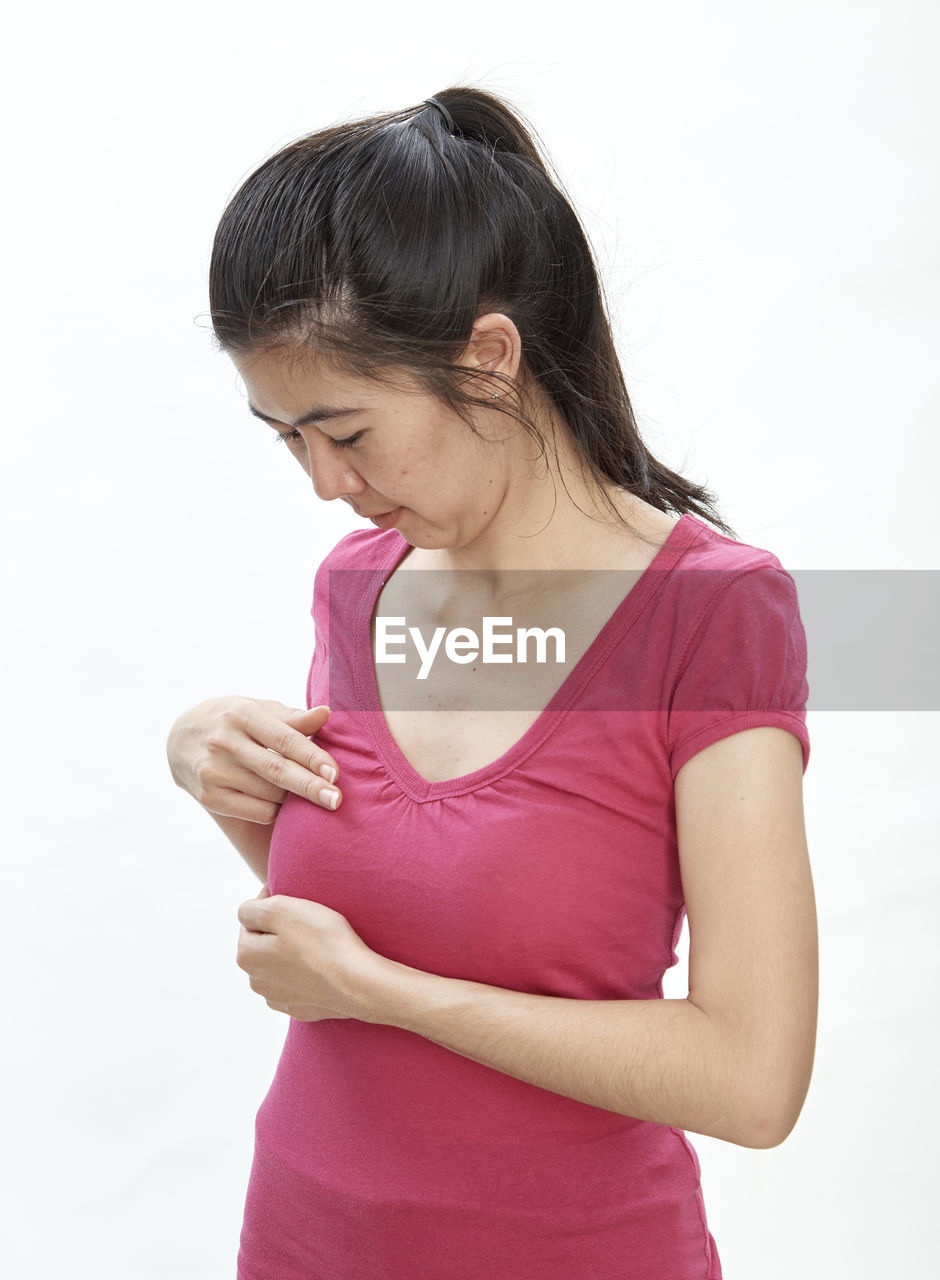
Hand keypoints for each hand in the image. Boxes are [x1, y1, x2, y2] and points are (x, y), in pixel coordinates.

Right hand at [166, 697, 342, 821]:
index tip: (336, 774)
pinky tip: (278, 800)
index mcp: (242, 715)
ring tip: (305, 792)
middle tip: (336, 800)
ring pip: (269, 794)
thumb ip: (293, 717)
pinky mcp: (208, 797)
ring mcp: (213, 772)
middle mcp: (224, 743)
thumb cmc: (233, 721)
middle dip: (310, 787)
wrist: (180, 739)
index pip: (284, 739)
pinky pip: (257, 812)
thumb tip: (326, 713)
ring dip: (294, 798)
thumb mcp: (258, 709)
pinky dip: (275, 810)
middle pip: (276, 770)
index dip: (312, 757)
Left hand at [236, 883, 381, 1022]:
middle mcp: (256, 981)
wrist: (356, 982)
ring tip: (316, 944)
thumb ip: (252, 909)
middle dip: (278, 931)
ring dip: (291, 953)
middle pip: (262, 944)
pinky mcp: (300, 1008)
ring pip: (278, 965)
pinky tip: (322, 966)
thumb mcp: (281, 909)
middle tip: (307, 922)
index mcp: (246, 955)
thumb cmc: (322, 940)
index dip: (271, 904)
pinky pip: (298, 983)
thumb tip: (248, 911)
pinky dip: (305, 973)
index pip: (249, 920)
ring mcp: (278, 998)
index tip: (294, 900)